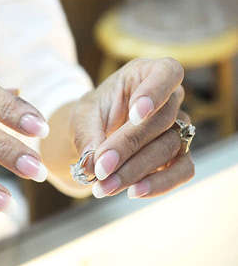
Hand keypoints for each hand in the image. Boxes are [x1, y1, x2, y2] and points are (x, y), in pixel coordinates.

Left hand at [72, 58, 194, 197]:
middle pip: (161, 121)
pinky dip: (159, 184)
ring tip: (104, 186)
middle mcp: (170, 98)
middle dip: (127, 147)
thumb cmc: (93, 115)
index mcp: (146, 75)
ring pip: (169, 148)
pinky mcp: (180, 155)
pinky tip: (133, 192)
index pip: (166, 73)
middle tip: (100, 169)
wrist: (97, 132)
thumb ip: (88, 135)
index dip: (155, 92)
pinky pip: (182, 171)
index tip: (136, 115)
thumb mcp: (83, 116)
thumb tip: (92, 165)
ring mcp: (178, 127)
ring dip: (135, 171)